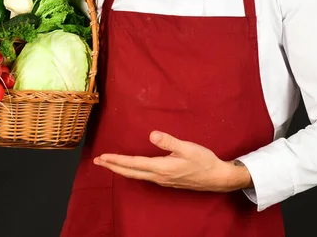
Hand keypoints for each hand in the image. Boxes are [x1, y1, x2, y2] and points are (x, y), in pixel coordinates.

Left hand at [93, 131, 251, 191]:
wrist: (217, 178)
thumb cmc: (203, 161)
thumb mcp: (187, 147)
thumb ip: (169, 141)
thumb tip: (152, 135)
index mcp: (162, 168)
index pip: (133, 164)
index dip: (117, 161)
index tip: (103, 157)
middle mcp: (159, 176)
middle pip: (131, 172)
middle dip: (113, 167)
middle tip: (98, 162)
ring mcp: (163, 180)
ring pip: (137, 175)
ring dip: (122, 169)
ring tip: (110, 164)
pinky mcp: (168, 180)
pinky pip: (145, 176)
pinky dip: (133, 171)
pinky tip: (133, 169)